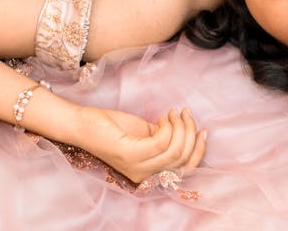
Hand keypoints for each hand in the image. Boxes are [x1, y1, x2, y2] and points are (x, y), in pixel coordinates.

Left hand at [73, 105, 206, 183]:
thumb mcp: (145, 136)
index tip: (202, 130)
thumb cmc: (113, 129)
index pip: (185, 171)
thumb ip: (164, 139)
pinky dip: (167, 126)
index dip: (198, 151)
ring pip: (175, 149)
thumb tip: (184, 130)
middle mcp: (144, 175)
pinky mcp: (130, 154)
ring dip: (180, 126)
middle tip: (185, 113)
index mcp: (149, 173)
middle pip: (182, 158)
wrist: (85, 125)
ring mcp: (137, 166)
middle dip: (190, 132)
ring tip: (173, 113)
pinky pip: (162, 141)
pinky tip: (162, 117)